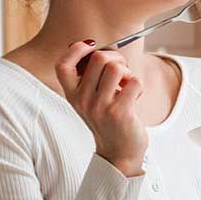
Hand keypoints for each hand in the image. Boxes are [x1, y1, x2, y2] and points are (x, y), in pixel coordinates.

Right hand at [56, 40, 147, 176]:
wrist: (118, 152)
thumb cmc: (107, 119)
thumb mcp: (90, 99)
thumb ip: (90, 76)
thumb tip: (96, 47)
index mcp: (72, 94)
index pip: (62, 65)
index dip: (76, 50)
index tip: (91, 47)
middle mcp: (82, 100)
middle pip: (98, 57)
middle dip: (115, 57)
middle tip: (121, 71)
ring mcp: (100, 107)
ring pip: (116, 67)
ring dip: (127, 72)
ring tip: (127, 85)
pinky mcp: (119, 112)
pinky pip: (134, 82)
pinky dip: (138, 86)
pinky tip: (134, 97)